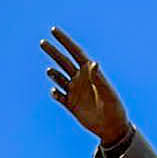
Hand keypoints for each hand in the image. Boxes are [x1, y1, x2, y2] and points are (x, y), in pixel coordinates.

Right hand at [42, 27, 130, 145]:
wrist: (112, 127)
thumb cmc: (114, 107)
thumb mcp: (107, 92)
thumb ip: (99, 78)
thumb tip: (94, 63)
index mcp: (90, 72)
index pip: (75, 52)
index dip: (65, 41)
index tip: (54, 30)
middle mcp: (80, 79)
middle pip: (63, 61)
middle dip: (53, 52)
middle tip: (42, 42)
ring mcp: (74, 91)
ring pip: (59, 78)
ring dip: (53, 74)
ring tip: (50, 71)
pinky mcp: (70, 104)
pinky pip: (59, 96)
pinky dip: (55, 93)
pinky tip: (55, 92)